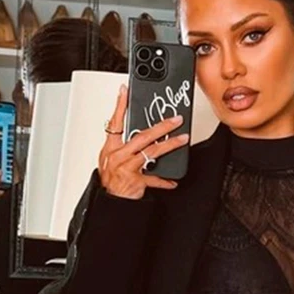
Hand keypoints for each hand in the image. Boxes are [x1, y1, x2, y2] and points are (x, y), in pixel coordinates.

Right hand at [98, 84, 188, 199]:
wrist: (111, 202)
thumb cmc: (112, 181)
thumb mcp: (112, 160)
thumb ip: (124, 147)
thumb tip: (141, 136)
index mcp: (111, 148)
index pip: (115, 122)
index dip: (120, 105)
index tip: (125, 90)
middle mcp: (118, 155)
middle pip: (142, 136)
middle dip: (161, 126)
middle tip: (175, 120)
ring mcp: (126, 167)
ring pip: (151, 152)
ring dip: (169, 145)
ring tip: (182, 140)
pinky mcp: (135, 180)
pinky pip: (153, 178)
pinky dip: (164, 180)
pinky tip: (173, 180)